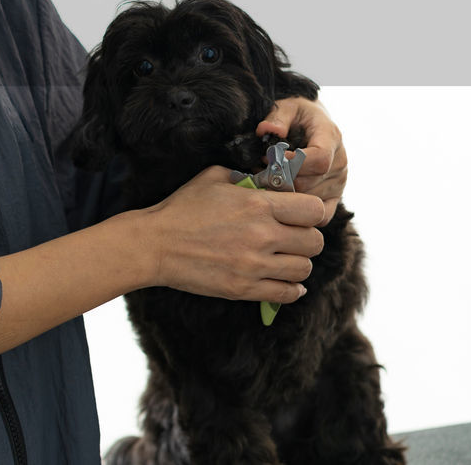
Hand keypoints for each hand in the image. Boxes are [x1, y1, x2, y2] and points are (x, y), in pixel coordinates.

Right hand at [143, 165, 325, 303]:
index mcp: (258, 204)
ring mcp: (254, 265)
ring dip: (298, 263)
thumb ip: (245, 177)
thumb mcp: (212, 177)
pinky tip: (281, 280)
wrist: (155, 244)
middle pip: (315, 242)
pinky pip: (287, 293)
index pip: (315, 210)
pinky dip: (291, 288)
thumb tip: (266, 180)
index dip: (311, 212)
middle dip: (306, 238)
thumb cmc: (181, 208)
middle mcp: (262, 235)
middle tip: (291, 237)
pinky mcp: (244, 289)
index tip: (300, 214)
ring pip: (305, 269)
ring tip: (284, 259)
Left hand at [256, 96, 346, 226]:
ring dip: (284, 194)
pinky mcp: (334, 197)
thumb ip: (278, 117)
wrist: (311, 123)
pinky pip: (321, 215)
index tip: (271, 159)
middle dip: (280, 179)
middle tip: (259, 171)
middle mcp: (340, 162)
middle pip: (309, 183)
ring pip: (309, 200)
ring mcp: (339, 182)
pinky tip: (281, 198)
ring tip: (267, 180)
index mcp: (331, 138)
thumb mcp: (287, 106)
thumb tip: (268, 129)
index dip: (294, 164)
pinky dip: (299, 211)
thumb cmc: (297, 116)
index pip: (320, 159)